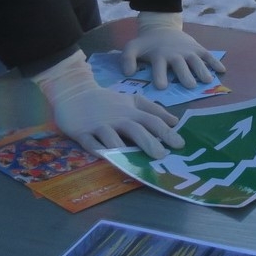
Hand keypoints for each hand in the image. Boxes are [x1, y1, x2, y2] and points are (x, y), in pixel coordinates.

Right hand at [32, 51, 181, 157]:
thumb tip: (175, 121)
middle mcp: (118, 119)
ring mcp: (100, 126)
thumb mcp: (133, 101)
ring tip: (134, 162)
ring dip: (123, 148)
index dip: (166, 132)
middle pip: (136, 130)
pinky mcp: (82, 132)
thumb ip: (153, 110)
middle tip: (162, 156)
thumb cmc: (108, 101)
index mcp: (132, 111)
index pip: (152, 121)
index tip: (180, 144)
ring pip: (113, 137)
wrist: (75, 93)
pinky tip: (105, 157)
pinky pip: (90, 143)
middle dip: (149, 142)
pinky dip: (98, 150)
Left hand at [122, 11, 225, 88]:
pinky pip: (208, 55)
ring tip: (207, 81)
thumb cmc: (146, 43)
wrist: (162, 27)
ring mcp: (187, 51)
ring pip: (196, 61)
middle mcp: (174, 54)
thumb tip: (129, 73)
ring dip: (202, 70)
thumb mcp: (132, 48)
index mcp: (158, 55)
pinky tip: (222, 71)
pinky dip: (215, 62)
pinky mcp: (197, 48)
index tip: (162, 87)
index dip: (160, 76)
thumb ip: (127, 59)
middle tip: (190, 86)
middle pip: (181, 65)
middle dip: (185, 75)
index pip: (159, 67)